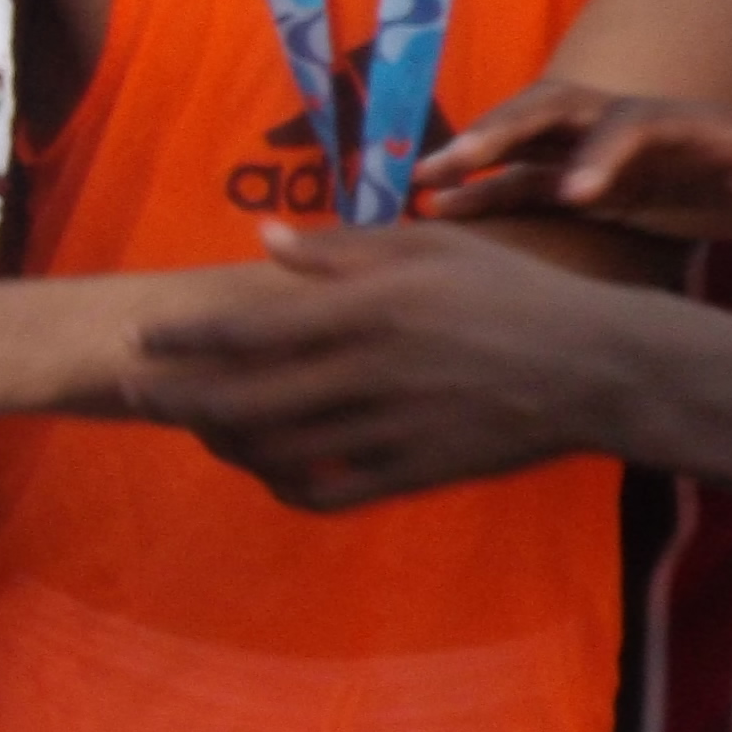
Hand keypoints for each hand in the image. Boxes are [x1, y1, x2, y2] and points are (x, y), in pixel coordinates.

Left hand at [132, 220, 622, 511]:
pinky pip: (329, 492)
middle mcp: (370, 372)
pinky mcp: (415, 472)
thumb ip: (343, 247)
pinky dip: (285, 485)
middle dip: (178, 396)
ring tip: (194, 425)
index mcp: (371, 310)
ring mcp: (391, 429)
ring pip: (278, 449)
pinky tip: (268, 470)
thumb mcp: (432, 247)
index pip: (252, 328)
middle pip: (245, 398)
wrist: (598, 368)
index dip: (186, 337)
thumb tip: (264, 239)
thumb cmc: (512, 292)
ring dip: (223, 441)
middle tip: (134, 389)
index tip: (143, 336)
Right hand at [418, 78, 731, 282]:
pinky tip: (440, 213)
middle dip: (503, 130)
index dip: (603, 154)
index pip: (634, 123)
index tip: (578, 196)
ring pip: (529, 138)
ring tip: (422, 184)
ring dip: (477, 154)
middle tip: (453, 161)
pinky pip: (527, 181)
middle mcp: (636, 126)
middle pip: (557, 108)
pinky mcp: (594, 184)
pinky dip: (486, 191)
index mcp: (689, 123)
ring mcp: (608, 152)